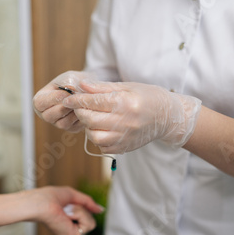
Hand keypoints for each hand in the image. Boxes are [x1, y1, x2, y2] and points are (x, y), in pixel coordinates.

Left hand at [27, 186, 102, 234]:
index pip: (87, 216)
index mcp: (68, 221)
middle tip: (67, 207)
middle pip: (91, 220)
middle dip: (82, 209)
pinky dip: (79, 214)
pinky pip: (88, 224)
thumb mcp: (73, 196)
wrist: (40, 202)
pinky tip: (66, 215)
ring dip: (80, 211)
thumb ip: (88, 203)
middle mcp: (70, 230)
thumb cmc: (50, 197)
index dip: (83, 207)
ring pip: (91, 223)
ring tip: (66, 211)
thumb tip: (101, 210)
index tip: (71, 204)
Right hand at [32, 71, 93, 132]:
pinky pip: (74, 127)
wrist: (87, 89)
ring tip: (80, 102)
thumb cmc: (74, 81)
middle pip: (49, 116)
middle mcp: (46, 114)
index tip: (67, 92)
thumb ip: (68, 82)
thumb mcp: (69, 77)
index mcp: (40, 100)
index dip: (53, 98)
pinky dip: (81, 117)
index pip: (40, 103)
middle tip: (75, 98)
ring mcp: (58, 123)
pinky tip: (84, 108)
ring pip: (62, 123)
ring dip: (73, 112)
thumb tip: (71, 90)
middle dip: (64, 106)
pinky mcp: (71, 128)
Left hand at [62, 81, 201, 153]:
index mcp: (126, 102)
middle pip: (90, 120)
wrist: (167, 117)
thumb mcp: (127, 87)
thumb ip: (102, 88)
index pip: (94, 102)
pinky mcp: (125, 148)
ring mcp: (125, 137)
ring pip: (94, 136)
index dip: (77, 100)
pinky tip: (102, 129)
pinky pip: (102, 146)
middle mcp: (126, 121)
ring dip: (88, 127)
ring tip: (93, 119)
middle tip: (80, 107)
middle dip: (80, 113)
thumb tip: (81, 86)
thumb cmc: (147, 97)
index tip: (67, 99)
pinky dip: (97, 138)